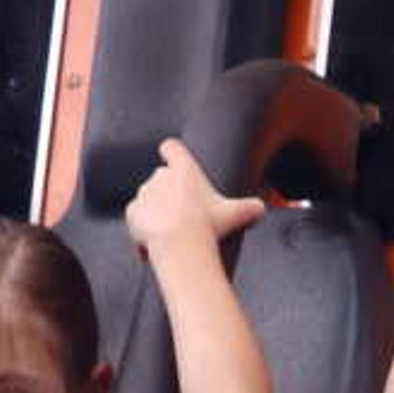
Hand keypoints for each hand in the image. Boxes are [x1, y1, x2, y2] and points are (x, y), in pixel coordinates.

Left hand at [126, 139, 266, 256]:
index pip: (171, 147)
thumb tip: (261, 208)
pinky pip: (137, 217)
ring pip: (149, 198)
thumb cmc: (207, 226)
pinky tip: (156, 239)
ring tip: (172, 231)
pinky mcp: (132, 212)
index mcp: (184, 169)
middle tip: (184, 212)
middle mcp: (160, 176)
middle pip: (161, 176)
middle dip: (169, 191)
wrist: (179, 245)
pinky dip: (143, 226)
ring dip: (157, 210)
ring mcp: (144, 193)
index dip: (172, 152)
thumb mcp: (236, 214)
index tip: (173, 158)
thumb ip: (250, 207)